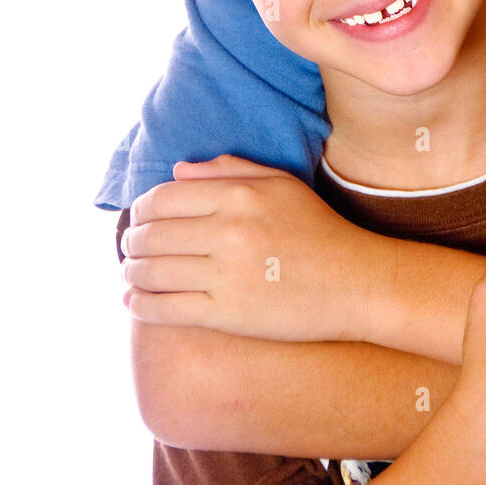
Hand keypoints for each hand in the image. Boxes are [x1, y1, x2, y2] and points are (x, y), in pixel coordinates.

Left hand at [121, 155, 392, 343]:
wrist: (356, 282)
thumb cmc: (318, 229)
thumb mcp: (281, 185)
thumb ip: (229, 171)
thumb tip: (176, 172)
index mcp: (239, 194)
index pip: (163, 198)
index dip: (140, 210)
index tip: (137, 220)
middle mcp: (229, 231)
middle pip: (152, 235)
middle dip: (132, 243)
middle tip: (129, 249)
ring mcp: (227, 274)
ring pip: (153, 272)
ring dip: (130, 274)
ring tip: (129, 274)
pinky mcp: (229, 313)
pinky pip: (167, 309)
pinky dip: (140, 305)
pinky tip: (133, 302)